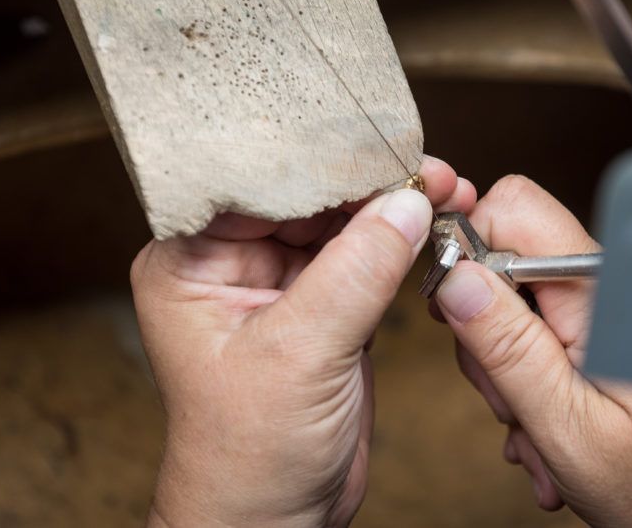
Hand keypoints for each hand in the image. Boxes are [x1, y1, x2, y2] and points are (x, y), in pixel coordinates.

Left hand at [131, 156, 475, 527]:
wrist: (274, 522)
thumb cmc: (246, 457)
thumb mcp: (298, 356)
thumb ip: (355, 274)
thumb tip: (407, 205)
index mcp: (190, 263)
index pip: (258, 185)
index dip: (322, 161)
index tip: (379, 141)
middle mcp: (231, 266)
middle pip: (307, 198)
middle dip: (369, 183)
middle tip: (426, 168)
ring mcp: (281, 286)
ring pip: (341, 225)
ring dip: (392, 208)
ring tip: (442, 187)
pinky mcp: (325, 309)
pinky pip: (365, 259)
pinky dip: (401, 243)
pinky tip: (433, 223)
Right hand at [430, 176, 631, 526]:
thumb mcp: (570, 429)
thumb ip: (509, 351)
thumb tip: (458, 279)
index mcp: (604, 294)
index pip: (516, 209)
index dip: (472, 252)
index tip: (458, 312)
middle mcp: (610, 289)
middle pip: (507, 260)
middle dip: (488, 333)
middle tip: (509, 399)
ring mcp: (609, 313)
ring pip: (518, 307)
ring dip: (511, 374)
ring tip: (538, 432)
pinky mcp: (607, 336)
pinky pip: (544, 338)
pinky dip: (534, 387)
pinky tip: (553, 432)